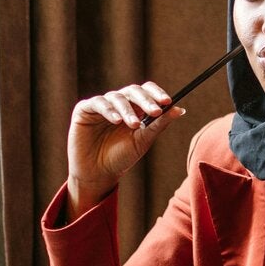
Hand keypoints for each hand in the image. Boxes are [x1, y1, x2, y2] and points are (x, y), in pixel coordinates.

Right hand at [64, 81, 182, 212]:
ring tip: (135, 124)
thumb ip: (159, 124)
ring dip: (128, 110)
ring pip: (117, 97)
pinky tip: (116, 121)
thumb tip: (180, 109)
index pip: (146, 92)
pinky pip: (98, 103)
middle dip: (146, 100)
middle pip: (133, 91)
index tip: (168, 102)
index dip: (156, 93)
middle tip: (155, 111)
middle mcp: (118, 103)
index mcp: (134, 108)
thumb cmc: (121, 158)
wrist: (98, 174)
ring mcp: (102, 105)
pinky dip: (109, 110)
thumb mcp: (143, 141)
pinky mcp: (84, 110)